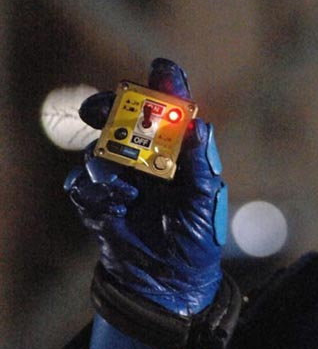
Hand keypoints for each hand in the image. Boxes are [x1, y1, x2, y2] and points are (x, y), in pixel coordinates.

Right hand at [66, 58, 225, 315]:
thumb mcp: (206, 200)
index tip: (162, 65)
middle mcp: (145, 160)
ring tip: (128, 191)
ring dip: (106, 164)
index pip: (169, 111)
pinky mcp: (98, 204)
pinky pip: (81, 185)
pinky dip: (95, 193)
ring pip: (97, 151)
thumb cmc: (196, 238)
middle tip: (102, 108)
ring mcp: (119, 180)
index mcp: (176, 153)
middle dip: (108, 108)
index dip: (165, 85)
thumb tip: (200, 126)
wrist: (170, 282)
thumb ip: (201, 163)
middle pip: (119, 120)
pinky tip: (116, 208)